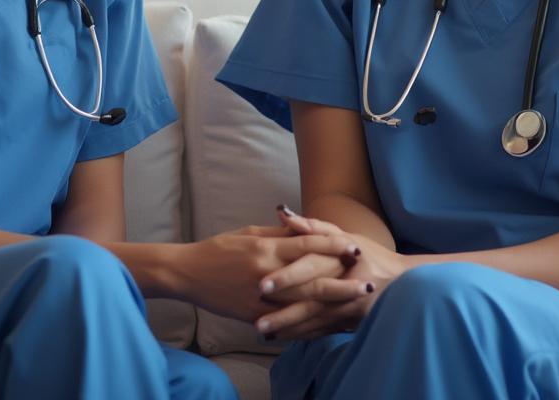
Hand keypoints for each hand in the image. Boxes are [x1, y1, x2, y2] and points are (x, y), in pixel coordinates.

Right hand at [175, 224, 361, 322]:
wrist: (189, 273)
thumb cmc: (221, 249)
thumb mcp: (250, 234)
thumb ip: (279, 234)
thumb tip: (307, 230)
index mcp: (266, 247)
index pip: (306, 245)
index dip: (333, 246)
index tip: (355, 248)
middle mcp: (266, 272)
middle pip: (312, 278)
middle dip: (343, 282)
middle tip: (369, 284)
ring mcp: (261, 298)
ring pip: (304, 304)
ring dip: (333, 306)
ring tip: (356, 307)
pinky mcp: (255, 316)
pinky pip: (288, 323)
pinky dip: (310, 325)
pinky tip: (329, 326)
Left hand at [253, 206, 410, 339]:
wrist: (404, 282)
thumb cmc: (371, 254)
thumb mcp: (347, 236)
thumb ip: (314, 226)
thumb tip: (283, 213)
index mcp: (341, 260)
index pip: (309, 267)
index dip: (286, 277)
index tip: (260, 286)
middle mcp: (345, 287)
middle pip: (309, 302)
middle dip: (282, 314)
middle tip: (255, 323)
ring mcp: (349, 310)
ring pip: (314, 322)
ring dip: (288, 329)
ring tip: (261, 333)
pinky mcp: (350, 324)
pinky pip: (321, 332)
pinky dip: (301, 336)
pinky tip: (281, 339)